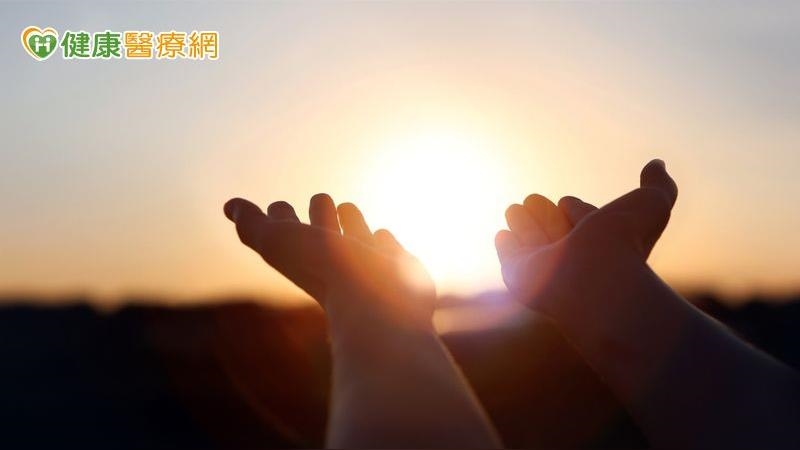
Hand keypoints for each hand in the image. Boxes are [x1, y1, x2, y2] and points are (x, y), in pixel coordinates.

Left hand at [224, 194, 434, 331]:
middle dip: (320, 211)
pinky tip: (382, 239)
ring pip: (356, 230)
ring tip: (347, 213)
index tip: (278, 209)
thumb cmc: (324, 270)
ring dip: (351, 219)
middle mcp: (332, 256)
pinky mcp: (396, 266)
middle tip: (320, 202)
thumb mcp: (276, 241)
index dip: (281, 214)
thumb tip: (228, 206)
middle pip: (323, 224)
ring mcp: (364, 260)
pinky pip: (386, 244)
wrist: (373, 304)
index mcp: (302, 248)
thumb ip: (252, 224)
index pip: (286, 223)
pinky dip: (383, 241)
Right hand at [494, 159, 677, 316]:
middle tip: (533, 199)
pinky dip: (505, 246)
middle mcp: (572, 255)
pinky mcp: (519, 275)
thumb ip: (658, 184)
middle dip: (544, 213)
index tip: (568, 203)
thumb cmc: (625, 245)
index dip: (576, 208)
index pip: (583, 218)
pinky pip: (509, 257)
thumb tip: (657, 164)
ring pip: (531, 240)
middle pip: (554, 228)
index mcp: (600, 239)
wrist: (596, 281)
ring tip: (515, 208)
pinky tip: (503, 235)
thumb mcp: (651, 203)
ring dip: (522, 222)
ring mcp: (545, 266)